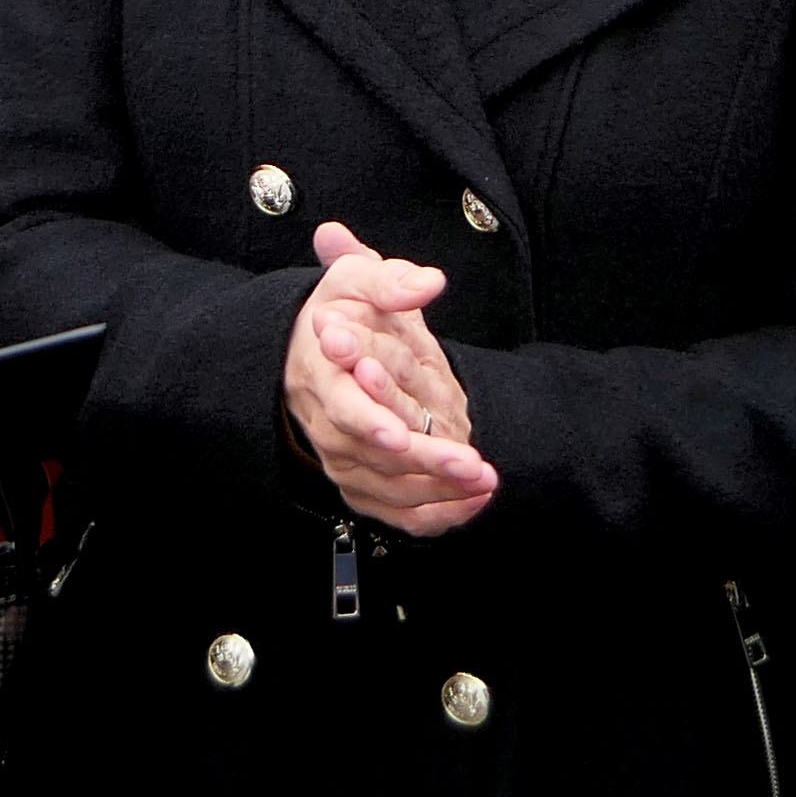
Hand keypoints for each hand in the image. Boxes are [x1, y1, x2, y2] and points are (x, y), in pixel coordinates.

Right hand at [285, 224, 495, 536]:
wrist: (312, 348)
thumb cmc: (341, 312)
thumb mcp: (356, 281)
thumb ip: (391, 281)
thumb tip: (426, 283)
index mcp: (323, 376)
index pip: (344, 407)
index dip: (371, 422)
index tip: (400, 434)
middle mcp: (329, 426)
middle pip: (375, 456)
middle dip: (424, 461)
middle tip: (470, 463)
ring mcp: (345, 460)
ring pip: (391, 489)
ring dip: (439, 489)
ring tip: (484, 478)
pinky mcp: (363, 484)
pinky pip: (398, 513)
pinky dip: (436, 515)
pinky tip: (473, 501)